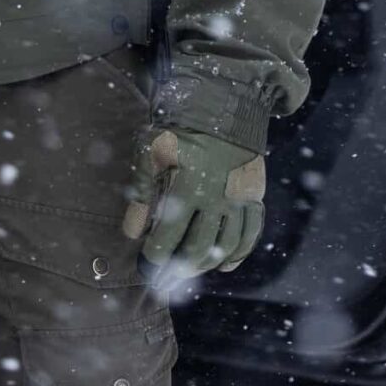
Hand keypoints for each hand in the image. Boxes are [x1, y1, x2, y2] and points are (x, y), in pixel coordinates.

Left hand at [121, 126, 266, 279]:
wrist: (221, 106)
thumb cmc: (178, 129)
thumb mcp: (150, 152)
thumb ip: (140, 192)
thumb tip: (131, 233)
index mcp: (187, 188)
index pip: (168, 237)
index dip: (155, 258)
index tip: (146, 267)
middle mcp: (217, 198)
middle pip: (199, 249)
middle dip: (179, 269)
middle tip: (165, 279)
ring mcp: (239, 199)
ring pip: (226, 246)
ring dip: (207, 264)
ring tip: (190, 270)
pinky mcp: (254, 196)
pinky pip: (251, 234)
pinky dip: (239, 254)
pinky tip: (225, 265)